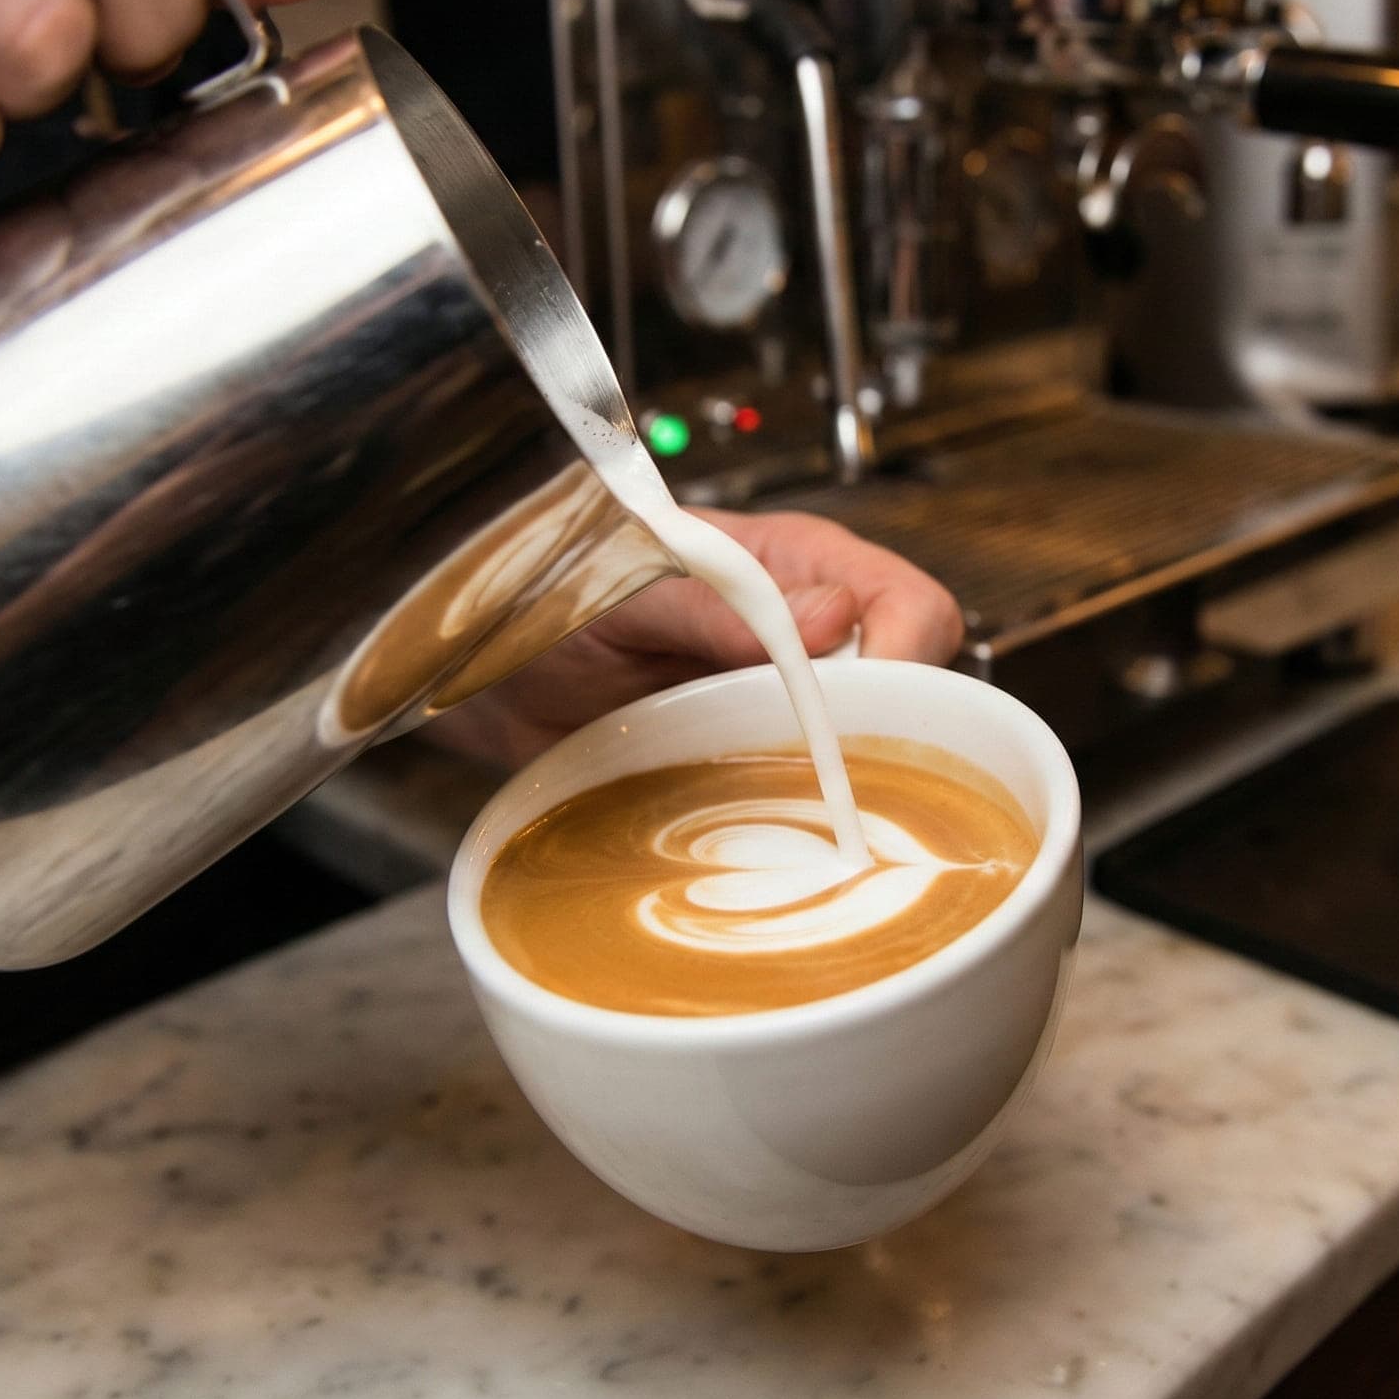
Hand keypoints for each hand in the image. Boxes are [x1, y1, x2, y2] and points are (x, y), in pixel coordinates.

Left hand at [428, 509, 964, 767]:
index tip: (871, 708)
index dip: (909, 658)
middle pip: (915, 685)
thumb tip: (829, 617)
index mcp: (792, 563)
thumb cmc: (547, 594)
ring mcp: (780, 702)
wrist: (483, 665)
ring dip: (848, 786)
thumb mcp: (622, 588)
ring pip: (871, 748)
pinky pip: (805, 794)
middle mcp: (803, 633)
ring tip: (799, 815)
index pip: (907, 603)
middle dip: (896, 736)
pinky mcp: (748, 759)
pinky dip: (798, 819)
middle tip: (836, 780)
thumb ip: (714, 602)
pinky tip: (766, 835)